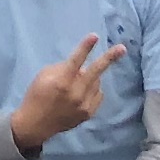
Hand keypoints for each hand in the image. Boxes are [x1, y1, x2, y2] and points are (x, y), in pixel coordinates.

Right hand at [7, 35, 116, 155]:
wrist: (36, 124)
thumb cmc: (37, 95)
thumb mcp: (44, 76)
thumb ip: (63, 68)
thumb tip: (81, 67)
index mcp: (62, 81)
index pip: (76, 60)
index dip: (86, 47)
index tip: (95, 36)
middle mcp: (76, 93)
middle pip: (96, 72)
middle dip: (110, 58)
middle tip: (122, 48)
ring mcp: (84, 105)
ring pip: (97, 83)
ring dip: (91, 77)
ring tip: (78, 81)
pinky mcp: (88, 114)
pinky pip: (98, 95)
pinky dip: (92, 90)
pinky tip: (81, 92)